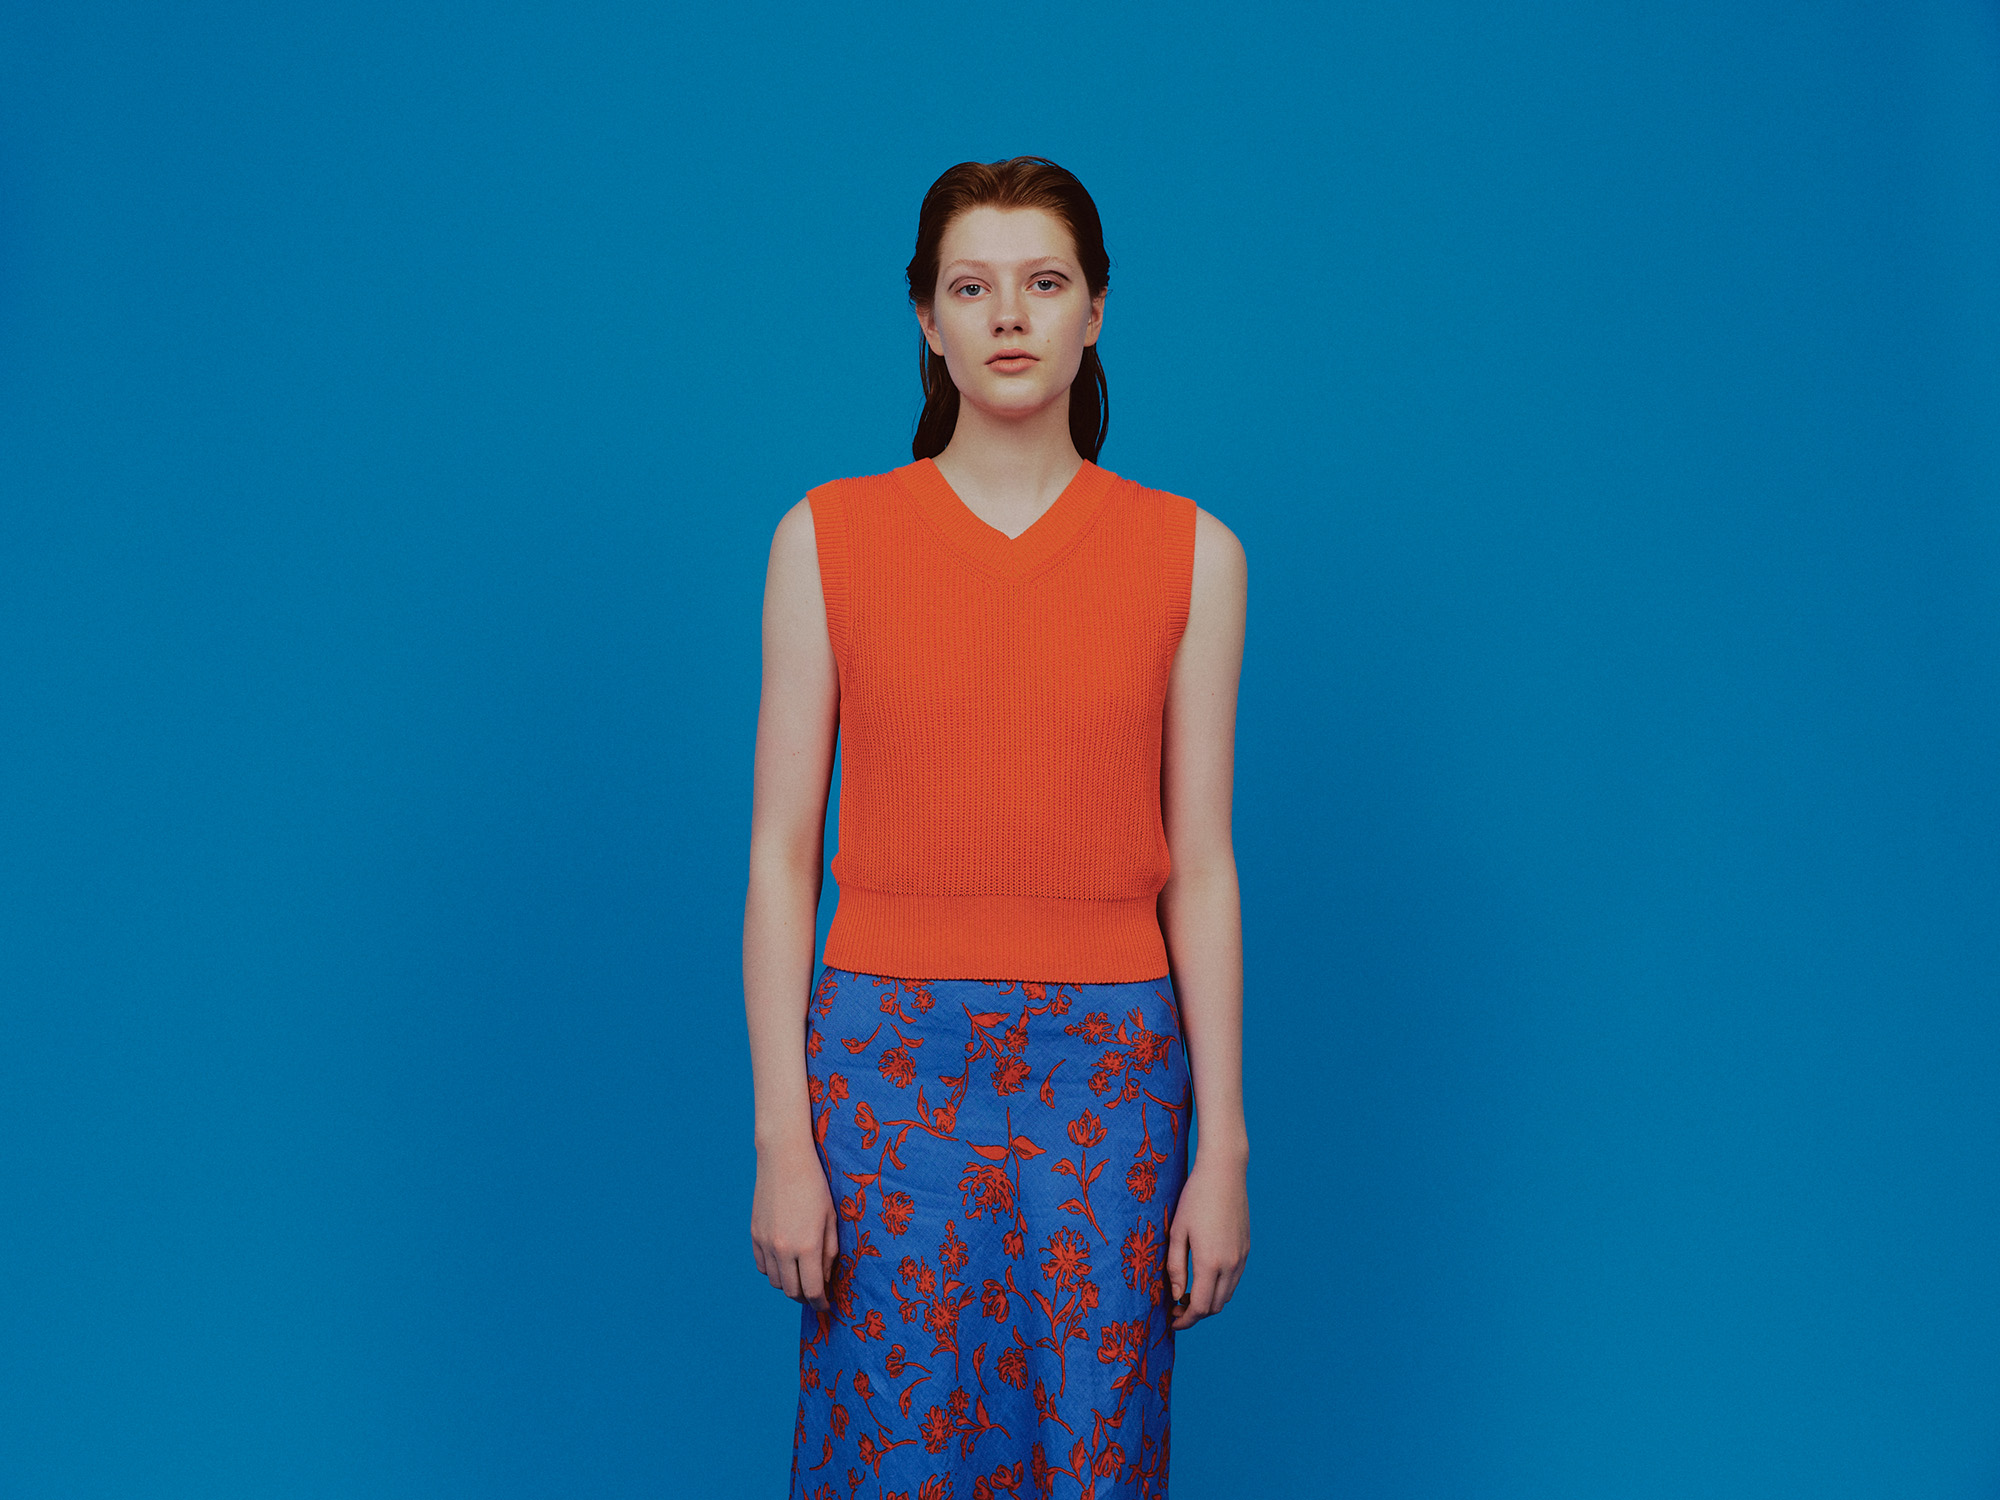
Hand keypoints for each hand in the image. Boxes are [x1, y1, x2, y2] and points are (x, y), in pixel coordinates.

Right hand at [750, 1140, 840, 1310]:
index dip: (821, 1303)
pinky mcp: (754, 1235)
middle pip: (792, 1291)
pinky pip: (762, 1266)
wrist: (784, 1158)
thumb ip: (830, 1252)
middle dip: (806, 1297)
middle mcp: (784, 1249)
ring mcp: (766, 1243)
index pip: (813, 1290)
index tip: (826, 1306)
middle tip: (815, 1294)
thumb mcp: (831, 1218)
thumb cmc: (815, 1185)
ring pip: (775, 1281)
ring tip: (801, 1277)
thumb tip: (826, 1278)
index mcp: (808, 1246)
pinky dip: (773, 1271)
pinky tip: (784, 1263)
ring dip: (789, 1285)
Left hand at [1165, 1149, 1248, 1330]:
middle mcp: (1230, 1265)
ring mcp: (1241, 1257)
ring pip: (1226, 1295)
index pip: (1199, 1307)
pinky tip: (1204, 1277)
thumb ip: (1175, 1267)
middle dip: (1195, 1313)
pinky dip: (1220, 1288)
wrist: (1224, 1173)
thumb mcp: (1177, 1232)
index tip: (1172, 1321)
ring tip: (1187, 1293)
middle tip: (1175, 1307)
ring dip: (1208, 1301)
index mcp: (1209, 1262)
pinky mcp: (1246, 1249)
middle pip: (1214, 1306)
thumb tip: (1175, 1295)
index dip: (1185, 1320)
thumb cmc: (1194, 1199)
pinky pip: (1234, 1280)